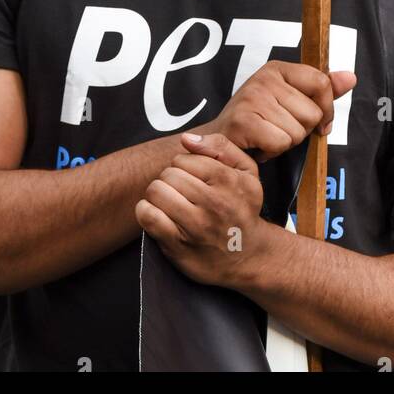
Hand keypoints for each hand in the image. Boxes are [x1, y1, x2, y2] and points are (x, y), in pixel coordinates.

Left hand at [136, 132, 269, 288]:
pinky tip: (157, 213)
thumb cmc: (243, 207)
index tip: (190, 176)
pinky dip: (146, 211)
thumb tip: (186, 138)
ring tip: (169, 200)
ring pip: (156, 192)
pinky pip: (149, 217)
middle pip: (168, 175)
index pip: (183, 159)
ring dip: (157, 194)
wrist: (247, 255)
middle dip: (169, 179)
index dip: (182, 165)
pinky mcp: (179, 246)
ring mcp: (196, 227)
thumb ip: (220, 146)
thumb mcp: (246, 171)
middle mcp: (214, 204)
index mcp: (229, 181)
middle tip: (179, 190)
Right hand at [202, 60, 356, 160]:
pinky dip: (273, 151)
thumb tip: (350, 78)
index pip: (322, 83)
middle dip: (301, 130)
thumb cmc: (258, 121)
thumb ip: (322, 90)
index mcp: (278, 69)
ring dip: (286, 142)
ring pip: (298, 131)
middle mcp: (264, 78)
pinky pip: (282, 143)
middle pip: (312, 113)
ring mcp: (252, 98)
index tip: (319, 123)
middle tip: (278, 128)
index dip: (326, 109)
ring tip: (267, 136)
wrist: (219, 140)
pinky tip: (259, 145)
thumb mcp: (291, 100)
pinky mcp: (244, 121)